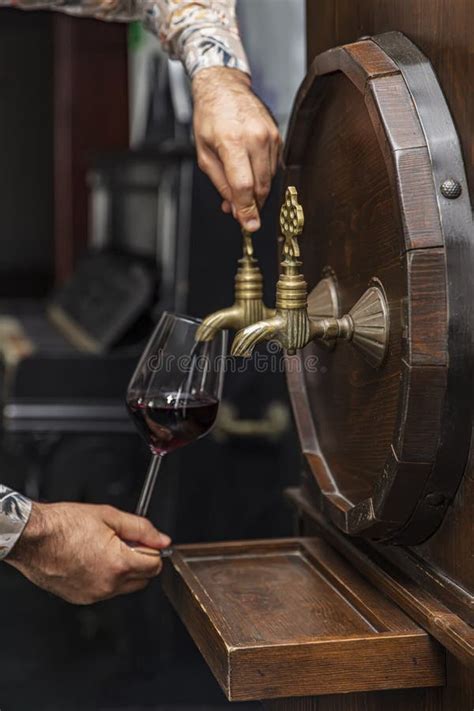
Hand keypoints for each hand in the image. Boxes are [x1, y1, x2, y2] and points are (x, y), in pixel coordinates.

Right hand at [5, 502, 170, 603]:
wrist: (33, 537)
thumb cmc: (64, 525)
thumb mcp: (109, 516)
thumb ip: (141, 528)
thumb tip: (162, 539)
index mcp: (119, 564)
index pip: (155, 565)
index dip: (152, 550)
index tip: (145, 541)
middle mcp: (108, 585)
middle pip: (143, 579)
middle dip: (140, 561)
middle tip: (124, 542)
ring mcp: (94, 595)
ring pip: (124, 587)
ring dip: (123, 571)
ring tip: (103, 549)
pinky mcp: (80, 599)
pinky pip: (104, 592)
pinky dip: (105, 579)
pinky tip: (91, 560)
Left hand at [192, 67, 281, 231]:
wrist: (225, 87)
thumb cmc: (211, 117)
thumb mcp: (204, 154)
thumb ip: (220, 183)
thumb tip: (234, 207)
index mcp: (232, 142)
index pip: (243, 186)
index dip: (246, 210)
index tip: (249, 225)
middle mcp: (255, 138)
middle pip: (260, 187)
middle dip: (252, 205)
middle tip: (241, 214)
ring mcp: (270, 137)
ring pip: (269, 180)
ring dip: (256, 192)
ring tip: (240, 191)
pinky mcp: (278, 137)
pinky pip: (273, 167)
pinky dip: (262, 177)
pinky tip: (249, 174)